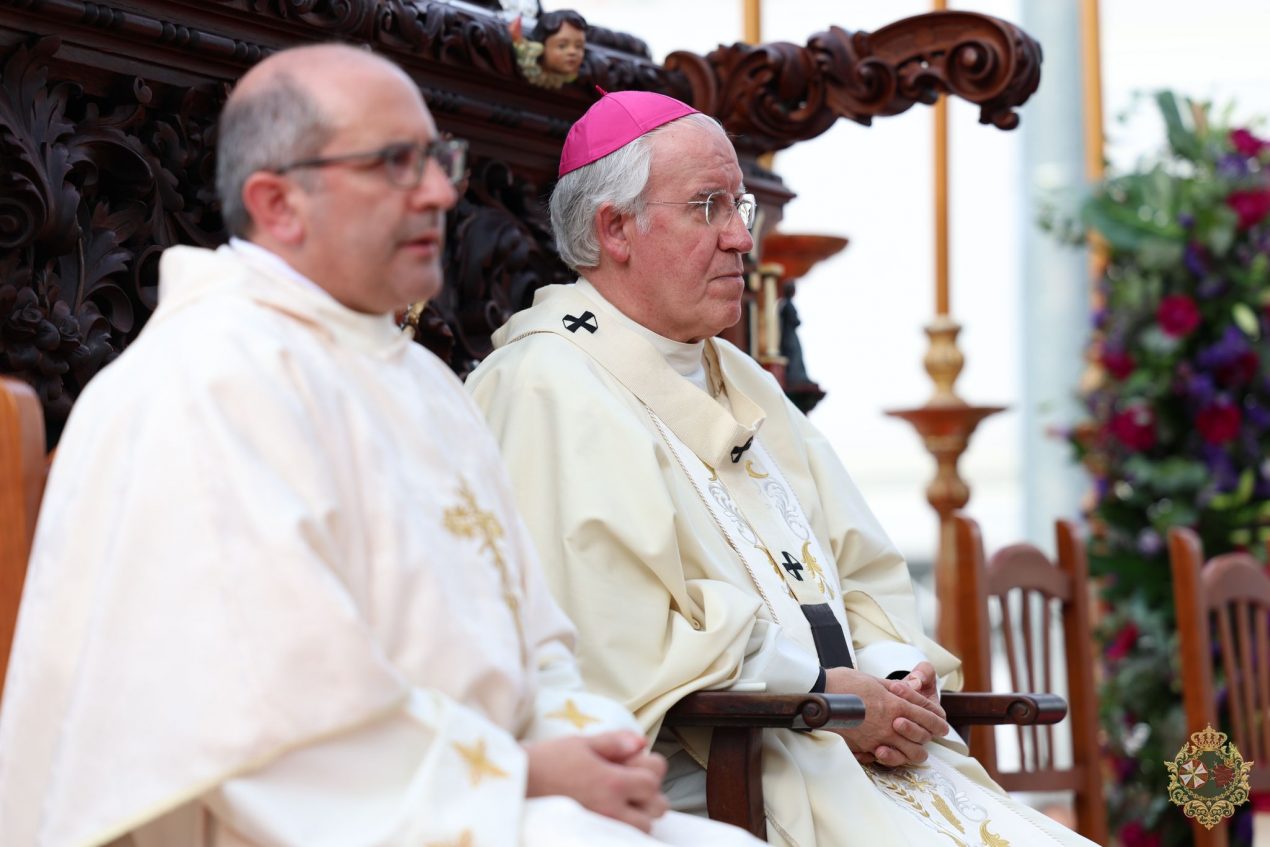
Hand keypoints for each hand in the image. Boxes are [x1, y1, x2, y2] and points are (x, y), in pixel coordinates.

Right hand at [523, 732, 668, 832]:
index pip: (653, 779)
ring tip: (622, 800)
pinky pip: (623, 837)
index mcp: (612, 781)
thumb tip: (642, 742)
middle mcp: (612, 808)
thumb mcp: (581, 743)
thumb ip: (615, 742)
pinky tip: (611, 813)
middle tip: (633, 783)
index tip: (635, 763)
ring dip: (640, 813)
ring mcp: (603, 825)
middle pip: (656, 807)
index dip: (649, 768)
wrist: (517, 786)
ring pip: (643, 827)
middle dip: (650, 793)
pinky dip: (625, 826)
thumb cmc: (547, 761)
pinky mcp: (593, 835)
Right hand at [824, 667, 949, 767]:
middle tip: (929, 735)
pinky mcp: (865, 747)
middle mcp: (890, 723)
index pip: (927, 716)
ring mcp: (878, 738)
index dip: (938, 721)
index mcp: (895, 703)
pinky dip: (894, 757)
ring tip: (914, 749)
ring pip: (909, 753)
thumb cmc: (844, 683)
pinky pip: (888, 758)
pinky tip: (893, 752)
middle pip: (922, 738)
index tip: (942, 725)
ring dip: (915, 751)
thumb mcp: (873, 680)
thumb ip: (894, 689)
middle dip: (929, 737)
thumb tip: (908, 690)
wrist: (819, 695)